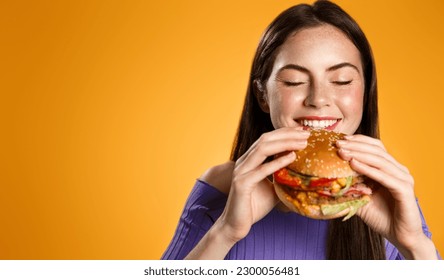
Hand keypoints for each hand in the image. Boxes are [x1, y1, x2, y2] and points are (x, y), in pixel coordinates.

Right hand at [217, 127, 309, 242]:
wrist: (236, 225)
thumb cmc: (254, 207)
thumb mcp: (273, 189)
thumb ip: (283, 178)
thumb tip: (304, 175)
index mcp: (249, 160)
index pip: (267, 139)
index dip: (285, 133)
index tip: (303, 132)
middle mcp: (244, 162)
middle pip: (265, 139)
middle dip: (287, 134)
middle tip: (306, 134)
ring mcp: (241, 171)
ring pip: (263, 149)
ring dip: (285, 143)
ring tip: (302, 144)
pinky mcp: (242, 183)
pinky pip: (262, 169)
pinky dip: (278, 162)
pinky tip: (292, 157)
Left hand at [336, 135, 436, 258]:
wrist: (400, 237)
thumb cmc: (381, 217)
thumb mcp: (360, 198)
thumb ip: (350, 186)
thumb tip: (328, 179)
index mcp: (391, 169)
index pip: (376, 147)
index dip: (358, 141)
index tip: (340, 140)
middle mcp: (399, 170)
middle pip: (377, 150)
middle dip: (355, 146)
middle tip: (338, 144)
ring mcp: (403, 179)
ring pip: (380, 160)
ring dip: (359, 154)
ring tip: (342, 152)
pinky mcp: (404, 190)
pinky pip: (384, 176)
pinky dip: (368, 169)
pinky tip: (353, 164)